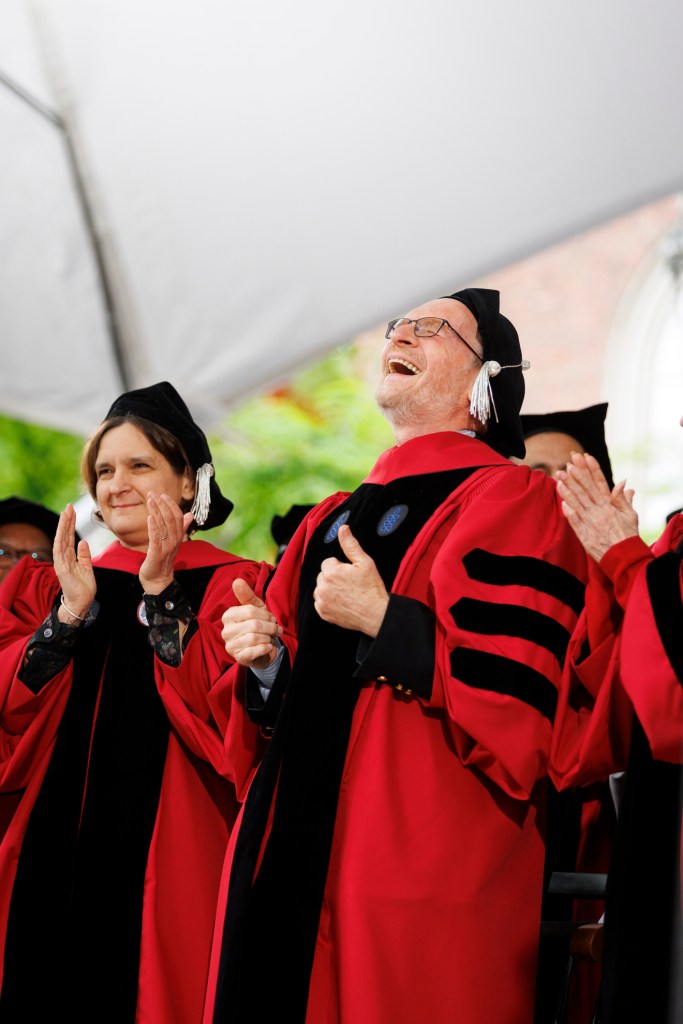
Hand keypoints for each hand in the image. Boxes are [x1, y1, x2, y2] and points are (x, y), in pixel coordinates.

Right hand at [54, 503, 96, 620]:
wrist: (82, 602)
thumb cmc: (84, 587)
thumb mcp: (87, 567)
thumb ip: (84, 554)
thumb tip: (83, 542)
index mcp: (70, 557)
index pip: (69, 537)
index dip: (70, 524)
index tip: (72, 511)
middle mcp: (63, 557)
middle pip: (64, 535)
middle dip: (66, 520)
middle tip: (69, 506)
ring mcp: (61, 562)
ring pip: (61, 539)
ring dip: (63, 526)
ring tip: (65, 513)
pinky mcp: (61, 567)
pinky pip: (60, 550)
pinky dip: (61, 538)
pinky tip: (62, 529)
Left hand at [139, 491, 193, 593]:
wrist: (158, 581)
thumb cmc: (163, 560)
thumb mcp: (172, 542)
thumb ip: (181, 528)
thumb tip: (190, 514)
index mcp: (177, 537)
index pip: (178, 517)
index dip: (171, 505)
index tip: (163, 495)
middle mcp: (174, 541)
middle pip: (170, 519)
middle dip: (161, 505)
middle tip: (152, 493)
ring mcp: (166, 548)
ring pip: (163, 526)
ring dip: (156, 511)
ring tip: (149, 500)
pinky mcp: (157, 554)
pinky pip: (156, 538)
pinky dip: (153, 527)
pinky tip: (149, 517)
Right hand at [221, 578, 282, 669]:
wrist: (261, 650)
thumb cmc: (257, 625)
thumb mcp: (255, 609)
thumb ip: (247, 596)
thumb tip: (237, 581)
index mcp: (229, 616)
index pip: (250, 611)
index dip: (266, 615)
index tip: (272, 618)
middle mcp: (226, 631)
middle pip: (254, 625)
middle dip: (270, 627)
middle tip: (276, 629)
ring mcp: (231, 645)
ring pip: (255, 638)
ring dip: (268, 637)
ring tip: (271, 637)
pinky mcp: (238, 658)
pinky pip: (254, 651)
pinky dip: (266, 648)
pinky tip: (268, 646)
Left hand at [313, 525, 388, 635]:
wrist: (376, 614)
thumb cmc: (372, 588)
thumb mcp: (364, 562)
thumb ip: (350, 545)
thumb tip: (343, 528)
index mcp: (331, 572)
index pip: (328, 563)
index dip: (340, 567)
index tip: (350, 575)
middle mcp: (323, 587)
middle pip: (323, 575)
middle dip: (333, 577)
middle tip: (350, 584)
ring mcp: (322, 602)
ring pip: (320, 588)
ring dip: (329, 589)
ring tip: (346, 593)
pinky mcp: (323, 613)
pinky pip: (320, 602)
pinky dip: (328, 602)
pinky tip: (341, 602)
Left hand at [556, 452, 638, 561]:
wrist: (624, 558)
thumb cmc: (628, 536)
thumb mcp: (630, 516)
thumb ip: (624, 499)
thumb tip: (623, 483)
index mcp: (610, 506)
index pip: (600, 483)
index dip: (592, 469)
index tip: (585, 457)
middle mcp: (599, 512)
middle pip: (585, 491)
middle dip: (576, 476)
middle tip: (566, 465)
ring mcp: (591, 523)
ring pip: (577, 503)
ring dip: (567, 490)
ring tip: (559, 479)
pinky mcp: (584, 534)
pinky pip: (575, 521)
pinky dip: (569, 511)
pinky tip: (562, 501)